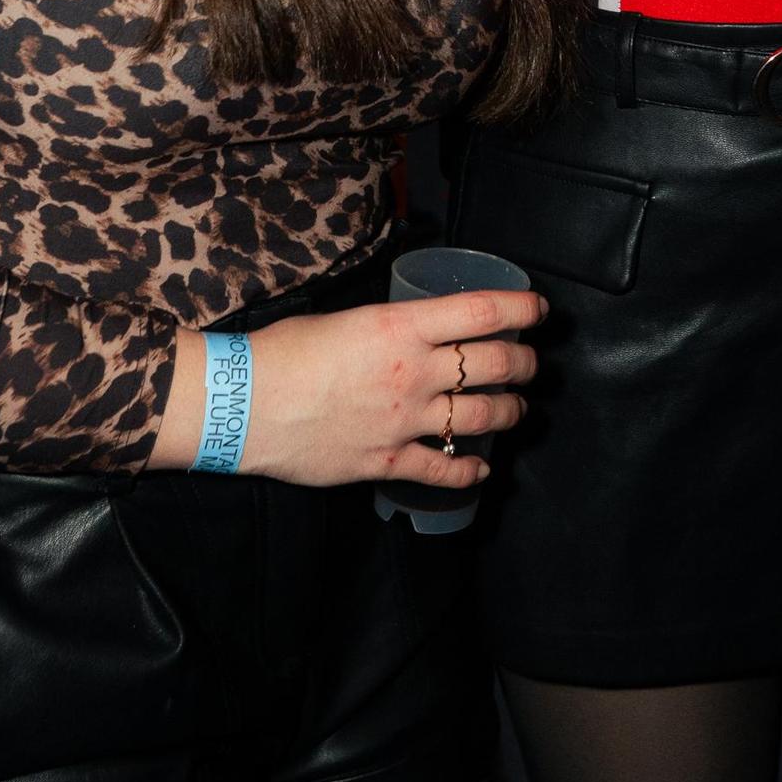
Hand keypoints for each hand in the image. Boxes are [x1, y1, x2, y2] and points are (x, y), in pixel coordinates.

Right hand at [151, 286, 545, 490]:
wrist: (243, 405)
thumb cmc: (283, 352)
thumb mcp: (344, 318)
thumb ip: (387, 327)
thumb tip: (410, 329)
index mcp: (401, 326)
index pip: (483, 312)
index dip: (522, 309)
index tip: (538, 310)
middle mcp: (414, 372)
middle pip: (494, 365)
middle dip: (525, 363)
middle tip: (531, 362)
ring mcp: (404, 420)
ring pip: (481, 416)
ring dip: (510, 412)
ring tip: (517, 409)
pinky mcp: (387, 460)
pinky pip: (443, 469)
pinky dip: (470, 472)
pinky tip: (480, 470)